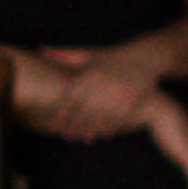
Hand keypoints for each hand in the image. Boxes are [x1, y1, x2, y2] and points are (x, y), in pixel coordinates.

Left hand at [39, 46, 157, 142]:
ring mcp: (116, 96)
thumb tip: (40, 49)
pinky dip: (106, 129)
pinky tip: (100, 135)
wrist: (146, 58)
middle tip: (64, 135)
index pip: (69, 99)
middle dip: (72, 126)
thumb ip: (64, 55)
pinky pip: (115, 121)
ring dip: (88, 131)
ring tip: (81, 139)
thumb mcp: (89, 54)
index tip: (52, 123)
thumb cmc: (112, 57)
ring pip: (97, 120)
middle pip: (81, 113)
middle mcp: (101, 86)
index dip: (59, 113)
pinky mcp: (130, 104)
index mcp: (89, 74)